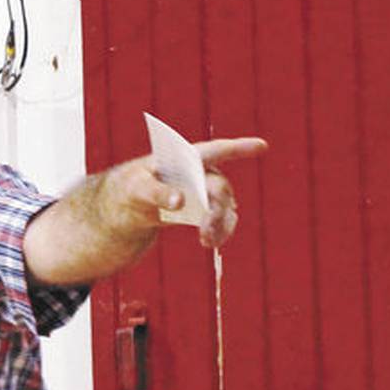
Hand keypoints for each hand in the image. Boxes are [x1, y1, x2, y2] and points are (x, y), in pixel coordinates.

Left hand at [120, 136, 266, 247]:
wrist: (127, 208)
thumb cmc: (130, 189)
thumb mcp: (137, 189)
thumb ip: (157, 193)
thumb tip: (181, 201)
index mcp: (185, 158)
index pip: (215, 150)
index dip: (239, 148)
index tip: (262, 146)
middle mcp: (200, 172)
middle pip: (219, 187)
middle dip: (216, 208)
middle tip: (205, 229)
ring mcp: (204, 190)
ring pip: (224, 206)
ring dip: (220, 224)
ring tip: (208, 241)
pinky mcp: (204, 209)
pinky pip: (222, 220)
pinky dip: (220, 232)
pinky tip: (210, 242)